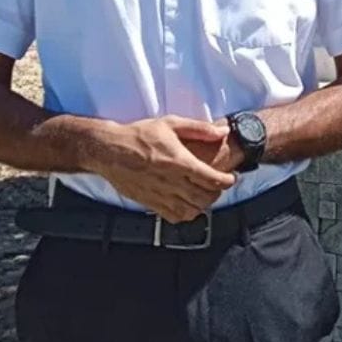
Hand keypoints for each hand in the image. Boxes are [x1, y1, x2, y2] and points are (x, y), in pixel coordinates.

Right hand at [91, 116, 236, 222]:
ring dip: (203, 205)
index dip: (226, 181)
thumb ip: (200, 129)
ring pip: (191, 211)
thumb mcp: (171, 123)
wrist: (110, 150)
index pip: (211, 179)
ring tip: (205, 194)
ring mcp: (160, 195)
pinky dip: (186, 214)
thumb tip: (223, 131)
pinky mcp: (150, 204)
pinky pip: (174, 217)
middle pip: (204, 198)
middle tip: (218, 185)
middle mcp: (171, 181)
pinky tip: (187, 203)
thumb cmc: (140, 135)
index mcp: (178, 161)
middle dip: (217, 193)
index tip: (231, 178)